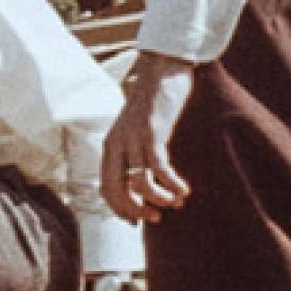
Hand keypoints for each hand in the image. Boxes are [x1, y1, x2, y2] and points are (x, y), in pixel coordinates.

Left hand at [102, 55, 195, 221]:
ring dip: (159, 199)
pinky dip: (172, 184)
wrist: (160, 70)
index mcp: (110, 146)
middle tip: (155, 218)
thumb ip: (133, 152)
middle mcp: (117, 144)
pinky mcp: (153, 133)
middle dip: (136, 211)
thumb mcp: (134, 130)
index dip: (119, 209)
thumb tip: (140, 183)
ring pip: (139, 184)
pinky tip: (184, 190)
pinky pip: (160, 168)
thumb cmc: (152, 103)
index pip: (106, 189)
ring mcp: (134, 139)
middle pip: (117, 191)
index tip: (137, 220)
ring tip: (176, 202)